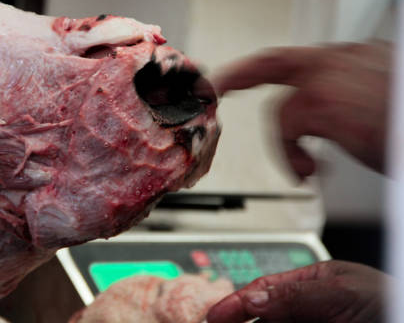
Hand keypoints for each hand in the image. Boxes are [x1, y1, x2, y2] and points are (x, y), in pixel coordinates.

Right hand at [206, 260, 388, 322]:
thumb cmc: (391, 305)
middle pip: (264, 315)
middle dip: (240, 320)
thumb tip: (252, 296)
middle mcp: (312, 309)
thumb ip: (295, 296)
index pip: (265, 288)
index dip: (236, 302)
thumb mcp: (342, 295)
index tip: (215, 318)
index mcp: (315, 282)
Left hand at [212, 42, 391, 178]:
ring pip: (283, 108)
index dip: (269, 67)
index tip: (243, 75)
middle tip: (215, 87)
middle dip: (239, 74)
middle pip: (276, 61)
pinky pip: (286, 127)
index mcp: (359, 59)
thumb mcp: (381, 107)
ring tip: (303, 167)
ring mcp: (333, 77)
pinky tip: (306, 170)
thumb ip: (351, 102)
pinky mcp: (324, 101)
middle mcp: (345, 59)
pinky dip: (289, 153)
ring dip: (285, 143)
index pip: (303, 59)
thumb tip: (327, 122)